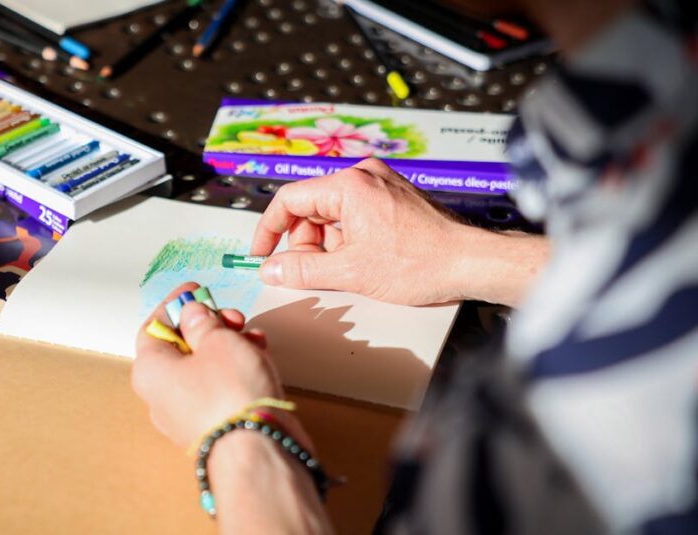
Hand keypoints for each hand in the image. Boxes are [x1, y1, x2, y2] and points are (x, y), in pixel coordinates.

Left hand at [132, 282, 287, 447]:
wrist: (258, 447)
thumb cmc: (229, 394)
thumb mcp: (216, 339)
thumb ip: (202, 321)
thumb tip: (193, 314)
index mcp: (150, 370)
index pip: (154, 327)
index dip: (176, 305)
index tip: (195, 291)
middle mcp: (161, 396)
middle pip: (181, 347)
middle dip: (209, 325)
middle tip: (230, 316)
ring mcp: (187, 414)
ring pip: (204, 367)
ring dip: (228, 345)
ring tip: (251, 336)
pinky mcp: (214, 426)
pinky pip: (220, 388)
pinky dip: (236, 369)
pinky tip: (257, 358)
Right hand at [251, 159, 547, 306]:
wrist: (472, 262)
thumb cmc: (422, 262)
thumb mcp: (350, 272)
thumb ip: (302, 269)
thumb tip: (270, 270)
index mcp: (349, 185)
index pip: (290, 199)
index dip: (269, 229)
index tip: (262, 254)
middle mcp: (364, 175)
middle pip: (312, 206)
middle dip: (305, 241)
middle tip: (311, 271)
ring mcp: (381, 184)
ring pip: (333, 213)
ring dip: (329, 243)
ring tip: (348, 269)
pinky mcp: (394, 197)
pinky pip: (355, 214)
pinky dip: (349, 238)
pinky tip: (364, 261)